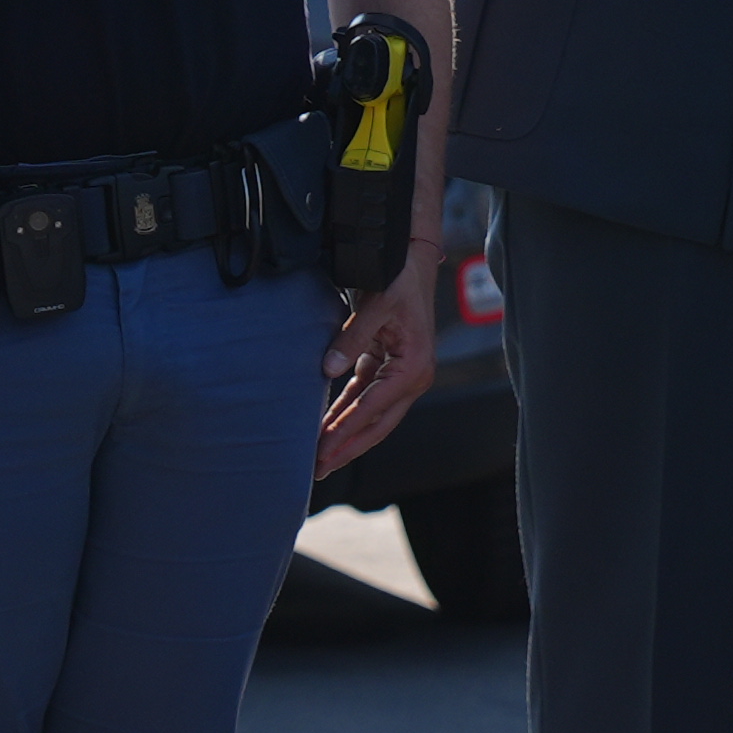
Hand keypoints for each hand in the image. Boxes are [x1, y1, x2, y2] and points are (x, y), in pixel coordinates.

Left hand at [315, 253, 440, 476]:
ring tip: (319, 457)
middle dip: (347, 448)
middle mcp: (413, 378)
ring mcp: (403, 377)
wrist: (412, 262)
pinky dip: (346, 414)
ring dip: (346, 435)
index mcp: (413, 366)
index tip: (322, 448)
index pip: (374, 407)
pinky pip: (366, 399)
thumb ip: (351, 339)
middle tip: (318, 469)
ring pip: (372, 417)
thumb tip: (326, 370)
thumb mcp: (376, 305)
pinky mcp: (390, 370)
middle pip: (378, 424)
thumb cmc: (398, 279)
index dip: (346, 429)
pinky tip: (327, 428)